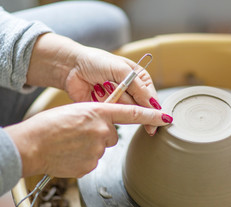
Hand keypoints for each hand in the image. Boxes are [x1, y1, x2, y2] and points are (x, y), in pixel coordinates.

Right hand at [4, 102, 172, 177]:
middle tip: (80, 134)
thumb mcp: (76, 110)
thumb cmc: (49, 125)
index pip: (132, 113)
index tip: (166, 117)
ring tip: (71, 143)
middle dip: (100, 134)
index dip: (151, 115)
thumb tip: (107, 127)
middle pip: (113, 134)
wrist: (32, 145)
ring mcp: (98, 149)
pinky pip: (93, 160)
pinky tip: (70, 154)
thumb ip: (96, 116)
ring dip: (90, 146)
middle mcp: (102, 130)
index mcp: (98, 111)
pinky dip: (84, 158)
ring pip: (102, 148)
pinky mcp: (92, 165)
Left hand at [26, 33, 162, 134]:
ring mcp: (120, 102)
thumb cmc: (97, 62)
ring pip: (126, 112)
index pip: (152, 99)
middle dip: (128, 101)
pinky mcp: (108, 110)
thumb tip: (154, 105)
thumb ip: (139, 88)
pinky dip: (106, 105)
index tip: (156, 119)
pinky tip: (98, 93)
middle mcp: (132, 92)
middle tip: (114, 88)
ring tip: (103, 86)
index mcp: (141, 80)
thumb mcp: (121, 70)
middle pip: (140, 109)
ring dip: (115, 100)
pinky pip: (113, 115)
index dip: (154, 110)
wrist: (71, 66)